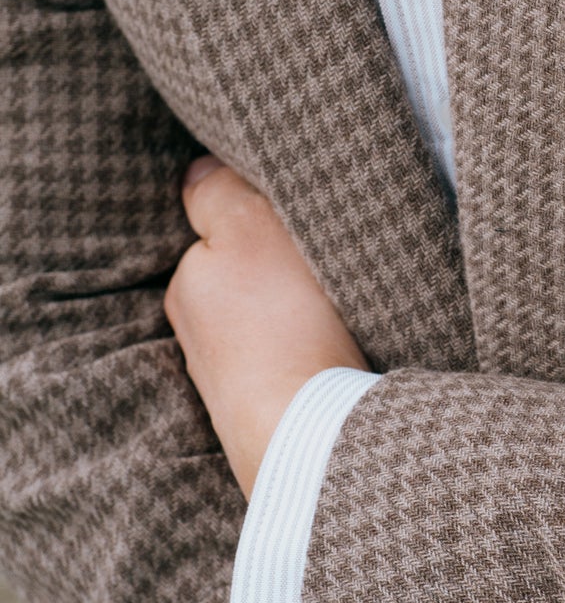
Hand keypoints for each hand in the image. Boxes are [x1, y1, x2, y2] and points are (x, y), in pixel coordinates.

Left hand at [165, 157, 363, 498]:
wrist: (310, 432)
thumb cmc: (282, 325)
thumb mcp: (250, 229)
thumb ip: (219, 192)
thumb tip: (197, 170)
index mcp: (189, 282)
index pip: (219, 229)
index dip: (259, 214)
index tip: (296, 213)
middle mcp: (197, 332)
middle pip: (244, 275)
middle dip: (277, 265)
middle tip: (324, 256)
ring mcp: (229, 379)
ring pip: (268, 319)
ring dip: (296, 309)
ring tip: (337, 307)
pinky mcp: (266, 410)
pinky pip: (290, 359)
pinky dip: (309, 348)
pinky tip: (335, 349)